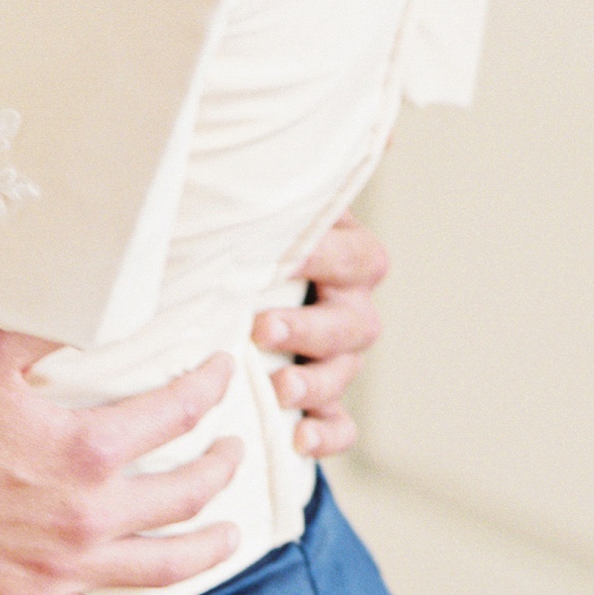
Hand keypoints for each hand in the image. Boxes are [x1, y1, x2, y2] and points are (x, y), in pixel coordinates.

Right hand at [0, 321, 243, 594]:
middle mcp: (88, 515)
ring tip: (230, 529)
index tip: (221, 372)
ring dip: (211, 545)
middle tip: (234, 448)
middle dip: (222, 464)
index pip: (177, 411)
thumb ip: (54, 320)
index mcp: (86, 447)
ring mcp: (62, 572)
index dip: (208, 386)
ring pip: (166, 566)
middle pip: (187, 492)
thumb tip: (105, 291)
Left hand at [254, 210, 388, 456]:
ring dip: (313, 383)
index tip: (284, 258)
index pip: (354, 256)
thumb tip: (260, 155)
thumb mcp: (258, 214)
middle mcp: (349, 305)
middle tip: (264, 328)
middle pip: (353, 323)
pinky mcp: (325, 399)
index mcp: (345, 254)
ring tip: (278, 388)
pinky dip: (327, 435)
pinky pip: (342, 425)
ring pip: (345, 373)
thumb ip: (260, 203)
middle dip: (309, 329)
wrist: (239, 282)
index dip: (324, 258)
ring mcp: (341, 355)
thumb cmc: (248, 238)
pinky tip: (300, 439)